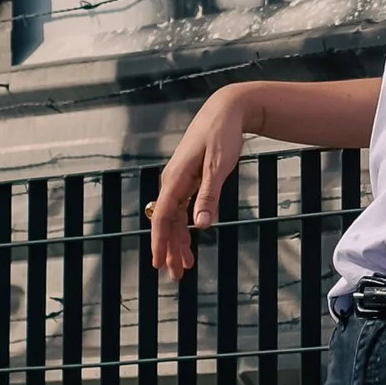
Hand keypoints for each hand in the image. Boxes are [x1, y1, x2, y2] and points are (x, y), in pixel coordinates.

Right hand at [147, 88, 254, 276]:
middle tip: (176, 275)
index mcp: (176, 179)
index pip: (163, 219)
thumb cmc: (222, 135)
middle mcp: (172, 180)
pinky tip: (190, 238)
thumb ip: (209, 197)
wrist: (226, 109)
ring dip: (178, 241)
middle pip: (166, 222)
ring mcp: (179, 179)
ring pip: (173, 216)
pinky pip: (181, 207)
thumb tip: (201, 226)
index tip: (159, 264)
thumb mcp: (219, 167)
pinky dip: (185, 225)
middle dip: (170, 249)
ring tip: (186, 264)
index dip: (160, 243)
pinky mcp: (188, 177)